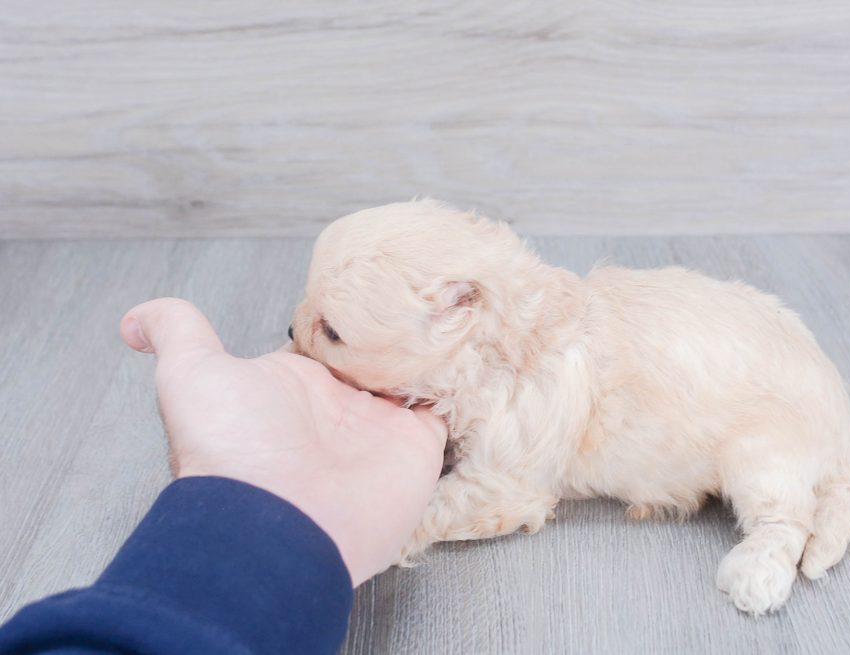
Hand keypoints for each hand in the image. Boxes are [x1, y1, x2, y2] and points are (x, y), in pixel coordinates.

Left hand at [119, 298, 446, 585]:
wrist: (279, 523)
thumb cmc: (232, 449)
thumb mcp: (192, 375)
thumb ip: (178, 334)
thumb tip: (135, 320)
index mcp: (295, 385)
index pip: (329, 340)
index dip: (346, 313)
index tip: (366, 283)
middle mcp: (339, 408)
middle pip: (375, 357)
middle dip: (395, 329)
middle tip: (419, 291)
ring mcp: (381, 429)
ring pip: (414, 378)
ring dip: (431, 350)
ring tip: (453, 309)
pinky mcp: (418, 447)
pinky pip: (447, 407)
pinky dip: (458, 383)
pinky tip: (467, 349)